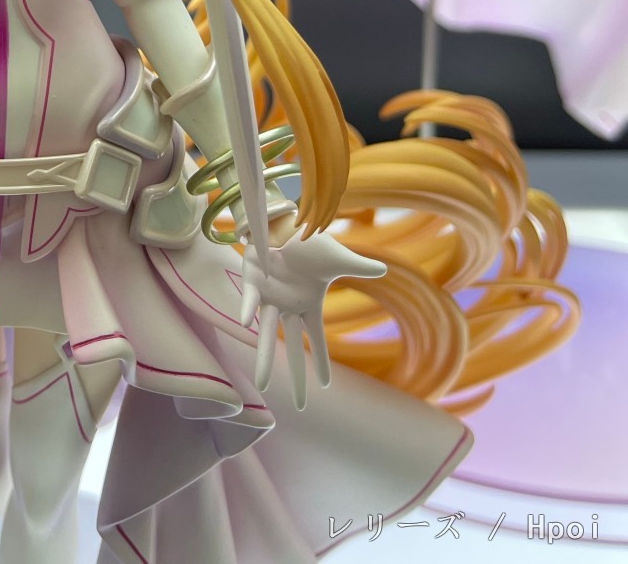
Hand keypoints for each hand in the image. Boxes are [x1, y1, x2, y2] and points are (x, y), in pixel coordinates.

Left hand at [240, 229, 384, 409]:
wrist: (284, 219)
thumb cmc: (308, 239)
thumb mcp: (337, 257)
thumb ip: (357, 267)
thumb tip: (383, 269)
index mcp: (308, 304)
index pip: (316, 339)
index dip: (321, 363)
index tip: (326, 386)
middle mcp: (288, 306)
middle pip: (292, 348)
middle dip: (296, 378)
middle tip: (300, 408)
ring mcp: (269, 296)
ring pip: (267, 334)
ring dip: (265, 358)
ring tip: (261, 384)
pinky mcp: (252, 281)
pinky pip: (249, 299)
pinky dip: (246, 309)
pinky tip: (243, 323)